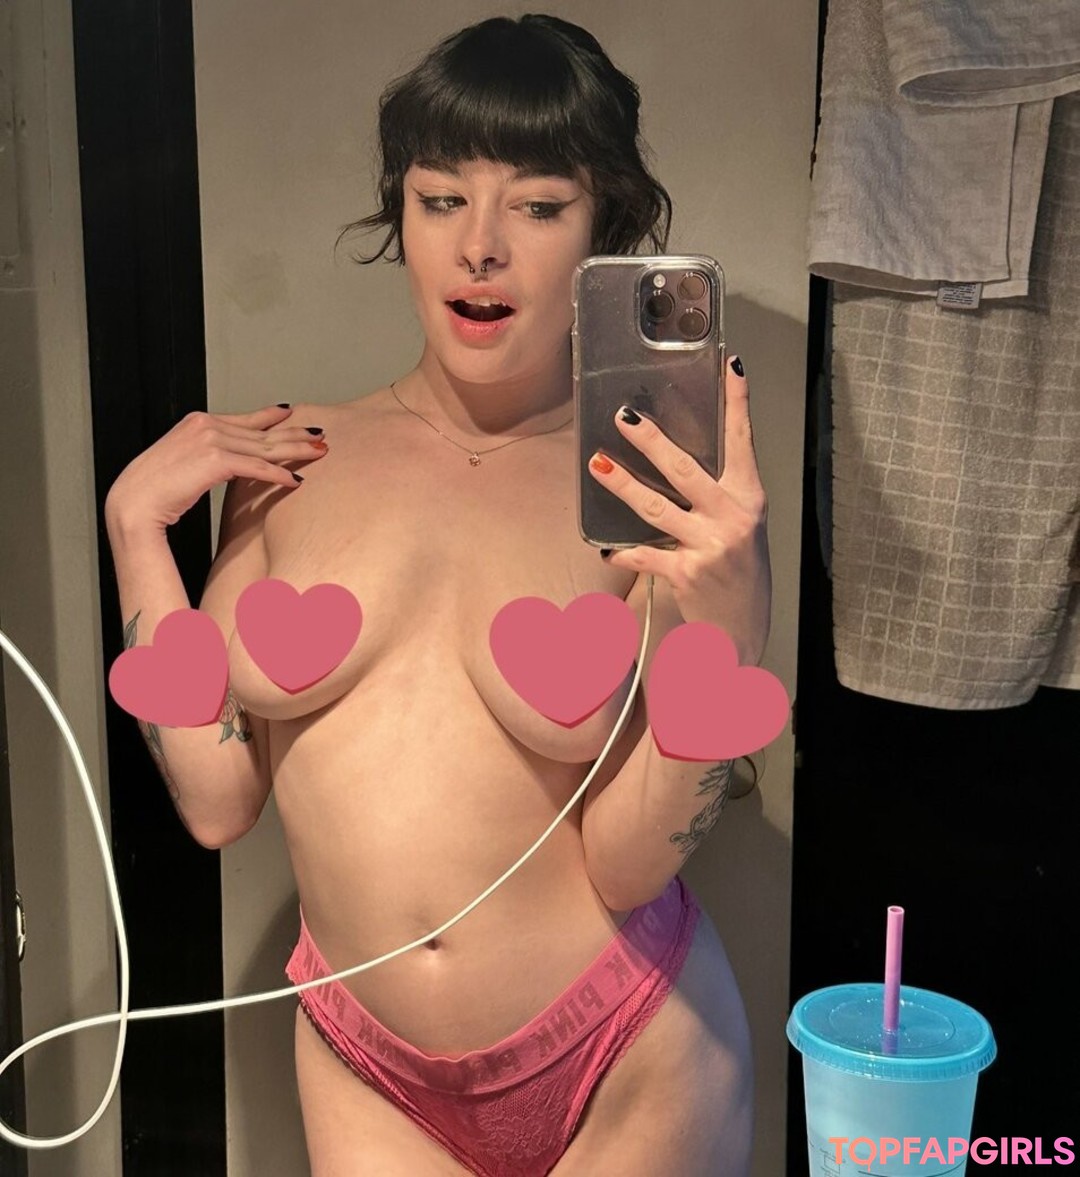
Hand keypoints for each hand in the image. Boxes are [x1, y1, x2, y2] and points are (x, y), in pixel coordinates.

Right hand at [104, 404, 327, 534]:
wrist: (134, 502)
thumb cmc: (155, 490)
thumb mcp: (184, 462)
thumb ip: (207, 454)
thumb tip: (229, 460)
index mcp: (198, 422)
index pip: (245, 419)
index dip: (272, 417)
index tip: (292, 415)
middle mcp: (206, 424)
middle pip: (262, 432)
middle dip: (295, 435)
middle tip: (320, 435)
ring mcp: (211, 439)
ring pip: (265, 447)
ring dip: (296, 451)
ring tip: (319, 453)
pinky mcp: (216, 460)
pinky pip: (257, 467)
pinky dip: (279, 474)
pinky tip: (296, 480)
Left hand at [587, 356, 770, 664]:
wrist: (743, 633)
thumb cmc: (740, 575)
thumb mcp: (742, 529)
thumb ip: (718, 498)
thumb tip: (675, 463)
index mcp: (749, 499)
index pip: (743, 441)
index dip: (737, 403)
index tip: (730, 366)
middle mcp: (733, 517)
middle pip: (685, 469)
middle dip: (651, 440)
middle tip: (624, 416)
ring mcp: (710, 545)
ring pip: (656, 507)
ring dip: (622, 484)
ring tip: (597, 464)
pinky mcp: (687, 572)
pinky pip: (644, 554)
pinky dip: (623, 551)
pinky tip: (607, 548)